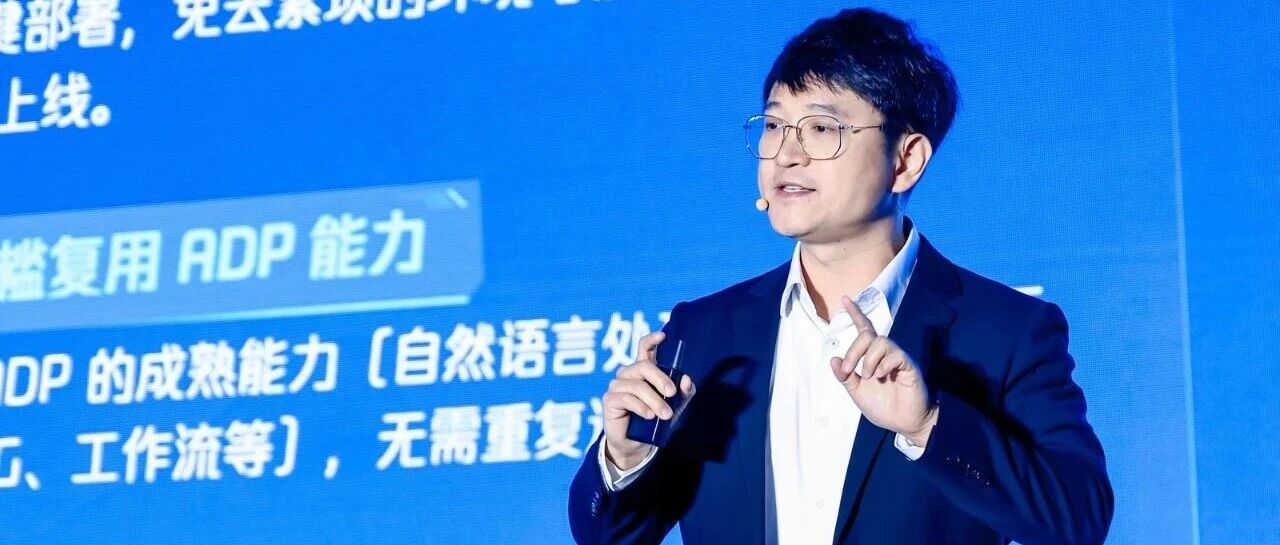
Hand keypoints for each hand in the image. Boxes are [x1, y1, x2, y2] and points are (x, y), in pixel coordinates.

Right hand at [602, 331, 695, 469]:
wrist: (638, 444)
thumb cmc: (655, 419)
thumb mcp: (675, 406)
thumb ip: (683, 392)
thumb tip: (685, 380)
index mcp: (643, 371)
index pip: (644, 349)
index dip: (651, 340)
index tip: (662, 336)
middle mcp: (628, 374)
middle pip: (643, 365)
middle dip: (661, 379)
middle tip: (672, 394)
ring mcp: (617, 386)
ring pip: (637, 385)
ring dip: (654, 400)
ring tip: (665, 415)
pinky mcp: (610, 400)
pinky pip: (626, 398)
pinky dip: (641, 407)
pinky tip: (649, 416)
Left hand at [829, 296, 937, 445]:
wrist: (903, 423)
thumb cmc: (882, 406)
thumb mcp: (857, 392)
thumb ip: (845, 376)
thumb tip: (834, 359)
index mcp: (872, 357)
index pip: (864, 329)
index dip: (855, 314)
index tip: (844, 299)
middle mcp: (885, 354)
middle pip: (868, 335)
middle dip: (854, 351)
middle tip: (850, 370)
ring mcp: (897, 358)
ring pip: (881, 342)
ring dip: (868, 359)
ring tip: (870, 376)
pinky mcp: (908, 366)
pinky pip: (895, 355)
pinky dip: (883, 364)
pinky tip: (882, 377)